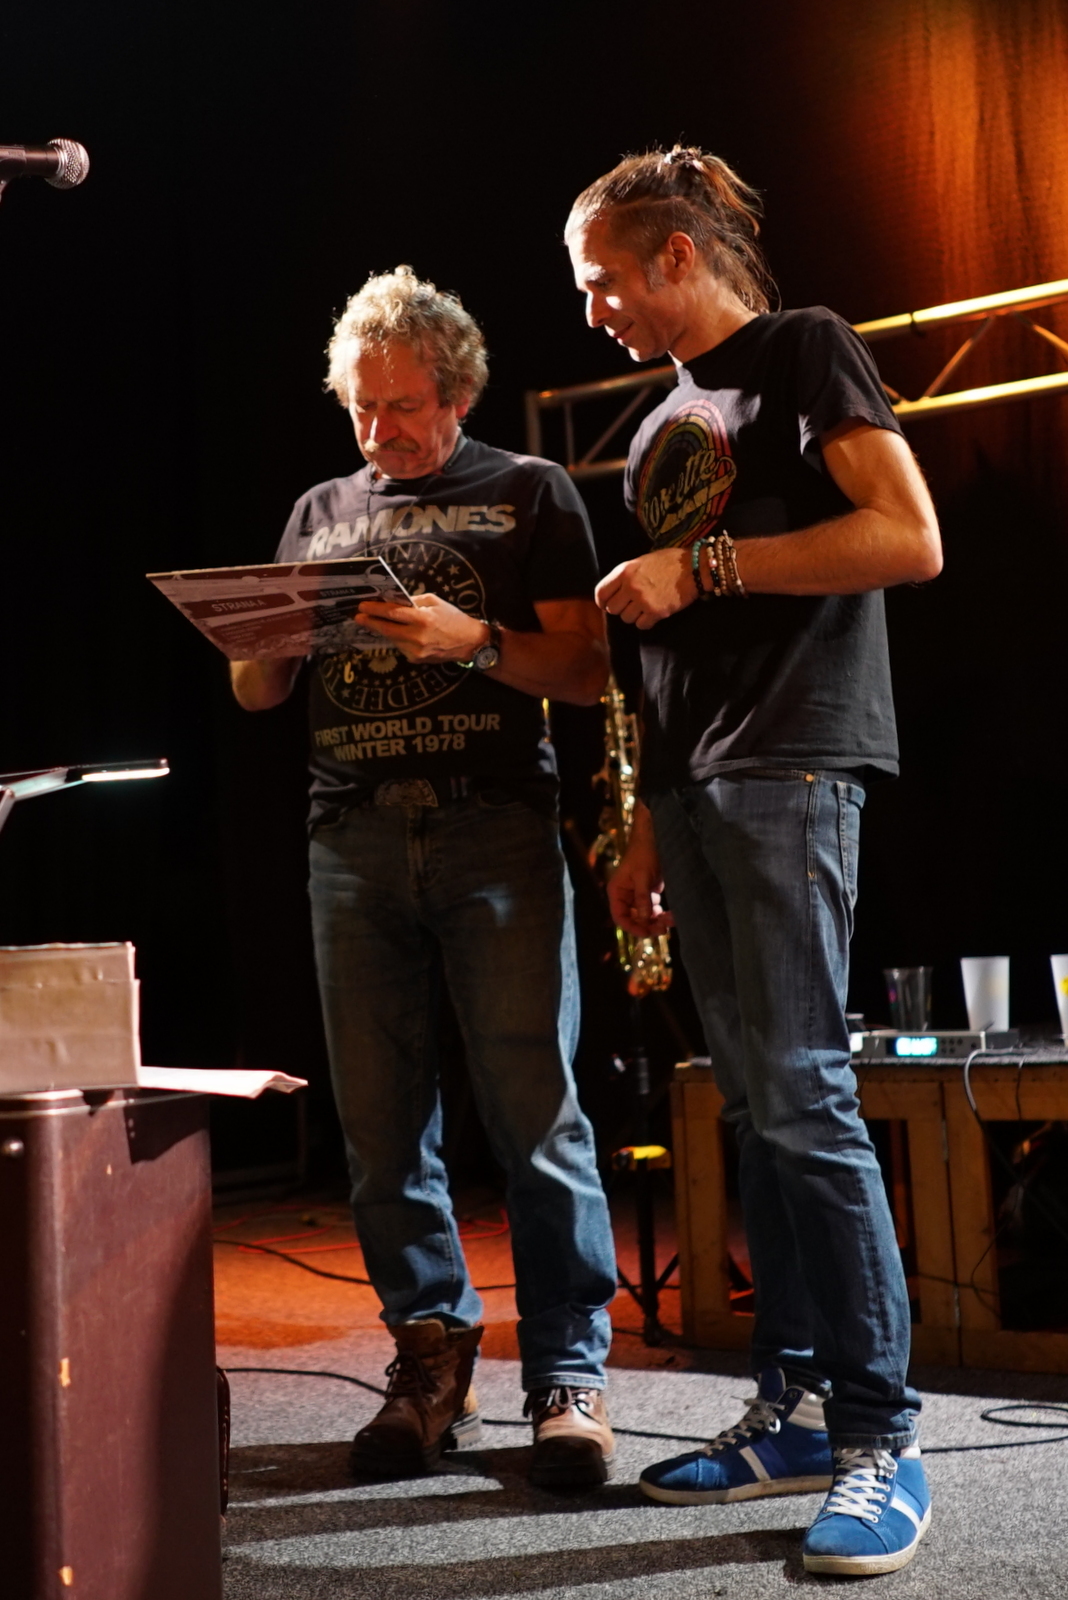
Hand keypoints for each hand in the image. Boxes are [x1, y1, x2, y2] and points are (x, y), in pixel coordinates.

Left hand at [357, 593, 487, 661]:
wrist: (469, 642)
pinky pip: (400, 646)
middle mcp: (417, 637)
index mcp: (423, 619)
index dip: (375, 610)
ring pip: (392, 639)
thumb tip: (394, 600)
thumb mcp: (435, 602)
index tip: (362, 606)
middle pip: (387, 629)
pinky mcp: (416, 660)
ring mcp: (416, 651)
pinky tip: (395, 632)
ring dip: (382, 630)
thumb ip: (414, 602)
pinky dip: (396, 638)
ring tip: (372, 622)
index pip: (392, 613)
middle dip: (370, 622)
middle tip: (358, 616)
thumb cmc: (453, 618)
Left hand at [595, 548, 693, 628]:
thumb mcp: (641, 561)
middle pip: (612, 609)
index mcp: (625, 571)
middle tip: (630, 605)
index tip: (606, 604)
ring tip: (644, 607)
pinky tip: (652, 614)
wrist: (694, 567)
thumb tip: (614, 591)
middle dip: (620, 608)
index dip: (602, 601)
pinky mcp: (656, 612)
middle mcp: (631, 586)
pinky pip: (641, 625)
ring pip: (626, 618)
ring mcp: (643, 600)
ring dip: (633, 616)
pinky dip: (646, 622)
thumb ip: (626, 575)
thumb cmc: (669, 562)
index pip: (601, 592)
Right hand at [608, 831, 673, 937]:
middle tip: (663, 930)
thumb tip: (644, 919)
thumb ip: (642, 898)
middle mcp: (625, 896)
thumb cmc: (644, 854)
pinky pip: (653, 909)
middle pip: (633, 919)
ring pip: (644, 916)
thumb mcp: (643, 876)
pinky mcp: (648, 893)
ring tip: (670, 922)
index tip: (647, 933)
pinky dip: (661, 914)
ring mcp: (636, 895)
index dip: (632, 927)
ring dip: (656, 921)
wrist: (653, 838)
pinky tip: (670, 915)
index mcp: (617, 892)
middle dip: (647, 925)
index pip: (620, 917)